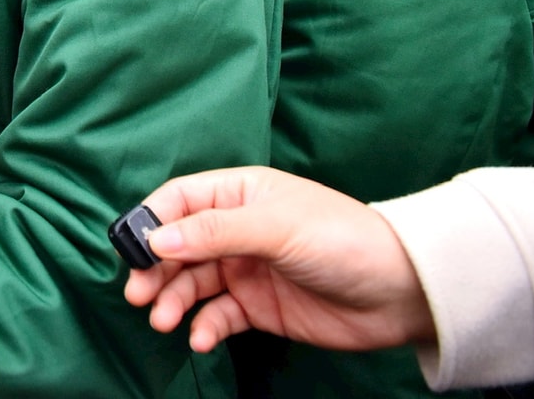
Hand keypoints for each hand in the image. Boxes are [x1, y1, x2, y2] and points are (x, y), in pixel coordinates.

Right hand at [122, 166, 435, 354]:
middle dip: (155, 270)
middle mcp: (236, 230)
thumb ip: (214, 233)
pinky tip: (200, 338)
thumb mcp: (276, 227)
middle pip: (178, 246)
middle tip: (139, 294)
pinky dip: (204, 326)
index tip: (132, 251)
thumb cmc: (341, 239)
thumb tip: (156, 240)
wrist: (401, 292)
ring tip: (165, 321)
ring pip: (193, 283)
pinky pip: (219, 315)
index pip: (179, 200)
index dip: (150, 222)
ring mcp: (247, 269)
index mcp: (239, 194)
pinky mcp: (260, 307)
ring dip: (174, 301)